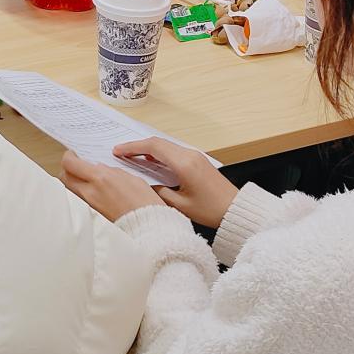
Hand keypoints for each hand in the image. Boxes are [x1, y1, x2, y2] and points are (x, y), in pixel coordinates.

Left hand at [58, 152, 166, 222]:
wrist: (147, 224)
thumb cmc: (143, 201)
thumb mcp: (129, 177)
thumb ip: (110, 171)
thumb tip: (98, 168)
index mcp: (100, 178)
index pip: (70, 164)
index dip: (68, 156)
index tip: (72, 154)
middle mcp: (90, 191)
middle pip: (64, 176)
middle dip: (67, 168)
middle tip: (75, 165)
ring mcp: (89, 204)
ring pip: (69, 188)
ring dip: (72, 181)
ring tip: (83, 178)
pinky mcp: (92, 214)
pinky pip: (78, 199)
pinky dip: (79, 193)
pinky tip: (90, 191)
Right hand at [114, 138, 240, 226]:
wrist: (236, 210)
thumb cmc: (211, 210)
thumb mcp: (179, 206)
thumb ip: (159, 192)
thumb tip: (144, 184)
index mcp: (184, 164)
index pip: (153, 147)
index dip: (132, 147)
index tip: (118, 151)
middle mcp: (189, 155)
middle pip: (158, 143)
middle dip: (137, 146)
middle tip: (120, 153)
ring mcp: (195, 156)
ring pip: (166, 146)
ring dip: (148, 149)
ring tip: (131, 157)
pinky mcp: (197, 160)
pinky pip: (174, 151)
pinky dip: (159, 153)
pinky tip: (151, 161)